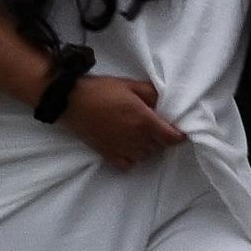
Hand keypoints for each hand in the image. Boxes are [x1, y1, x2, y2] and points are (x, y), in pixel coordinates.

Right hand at [64, 71, 184, 167]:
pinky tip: (128, 147)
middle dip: (162, 138)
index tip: (179, 131)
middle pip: (159, 147)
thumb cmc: (101, 90)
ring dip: (148, 148)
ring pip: (146, 156)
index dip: (179, 136)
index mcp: (144, 121)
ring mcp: (122, 149)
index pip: (171, 138)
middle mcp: (137, 139)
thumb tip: (165, 102)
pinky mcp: (108, 155)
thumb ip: (151, 93)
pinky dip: (132, 159)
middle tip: (156, 126)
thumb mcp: (130, 85)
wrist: (71, 101)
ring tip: (140, 135)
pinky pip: (128, 164)